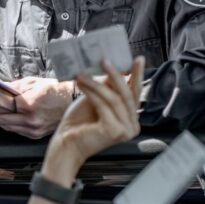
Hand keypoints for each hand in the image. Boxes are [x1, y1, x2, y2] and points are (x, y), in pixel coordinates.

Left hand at [0, 77, 73, 138]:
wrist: (73, 101)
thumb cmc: (55, 90)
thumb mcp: (33, 82)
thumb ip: (14, 88)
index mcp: (29, 103)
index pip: (0, 105)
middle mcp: (31, 119)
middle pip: (0, 118)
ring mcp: (33, 128)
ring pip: (6, 126)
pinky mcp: (35, 134)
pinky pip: (15, 130)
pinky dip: (5, 125)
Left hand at [44, 56, 144, 177]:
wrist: (66, 144)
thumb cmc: (79, 123)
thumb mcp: (96, 100)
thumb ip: (108, 89)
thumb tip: (115, 68)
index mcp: (131, 119)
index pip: (135, 94)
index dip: (137, 76)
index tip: (138, 59)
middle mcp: (132, 127)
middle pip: (127, 95)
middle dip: (116, 75)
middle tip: (105, 60)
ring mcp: (125, 130)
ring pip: (114, 98)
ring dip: (97, 83)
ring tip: (83, 74)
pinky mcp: (114, 131)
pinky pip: (104, 105)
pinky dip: (92, 92)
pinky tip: (81, 84)